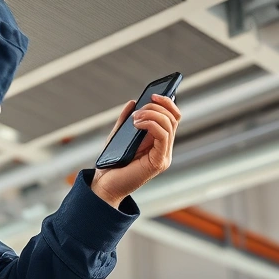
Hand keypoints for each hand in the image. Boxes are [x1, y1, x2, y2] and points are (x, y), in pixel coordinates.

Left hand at [91, 94, 181, 208]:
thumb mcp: (118, 135)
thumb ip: (126, 120)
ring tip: (135, 118)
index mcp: (157, 142)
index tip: (153, 94)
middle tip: (140, 108)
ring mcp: (163, 156)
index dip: (167, 103)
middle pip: (173, 118)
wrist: (104, 185)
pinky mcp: (158, 162)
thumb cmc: (112, 163)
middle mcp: (164, 149)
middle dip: (158, 106)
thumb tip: (133, 101)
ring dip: (152, 114)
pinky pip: (163, 137)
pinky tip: (137, 123)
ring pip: (169, 125)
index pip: (172, 118)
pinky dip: (152, 124)